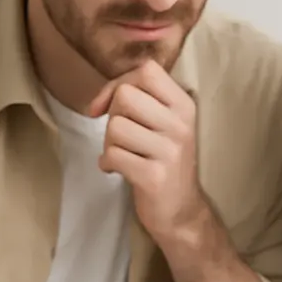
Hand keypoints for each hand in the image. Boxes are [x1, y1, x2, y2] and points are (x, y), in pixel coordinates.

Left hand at [89, 60, 207, 244]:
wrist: (182, 211)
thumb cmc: (164, 161)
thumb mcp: (163, 123)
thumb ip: (138, 101)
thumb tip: (96, 103)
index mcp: (184, 105)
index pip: (147, 70)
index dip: (121, 83)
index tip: (115, 106)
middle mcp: (181, 125)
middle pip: (125, 96)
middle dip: (113, 116)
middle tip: (123, 137)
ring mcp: (170, 151)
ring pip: (115, 126)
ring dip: (109, 143)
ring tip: (123, 155)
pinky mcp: (154, 176)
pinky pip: (112, 155)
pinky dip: (108, 164)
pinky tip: (118, 171)